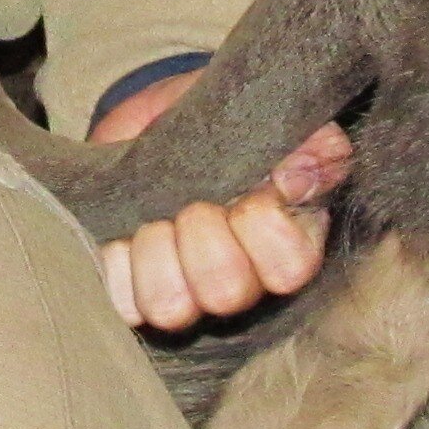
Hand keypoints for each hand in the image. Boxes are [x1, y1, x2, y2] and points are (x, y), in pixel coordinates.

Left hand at [88, 71, 351, 334]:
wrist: (166, 119)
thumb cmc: (230, 126)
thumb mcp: (274, 120)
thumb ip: (308, 142)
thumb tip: (295, 176)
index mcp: (287, 242)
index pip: (290, 269)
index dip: (265, 229)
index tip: (250, 192)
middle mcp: (242, 281)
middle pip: (226, 293)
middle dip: (203, 238)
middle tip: (195, 204)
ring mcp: (189, 293)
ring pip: (171, 309)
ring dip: (156, 256)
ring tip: (156, 222)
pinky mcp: (139, 294)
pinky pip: (126, 304)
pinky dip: (120, 264)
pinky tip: (128, 234)